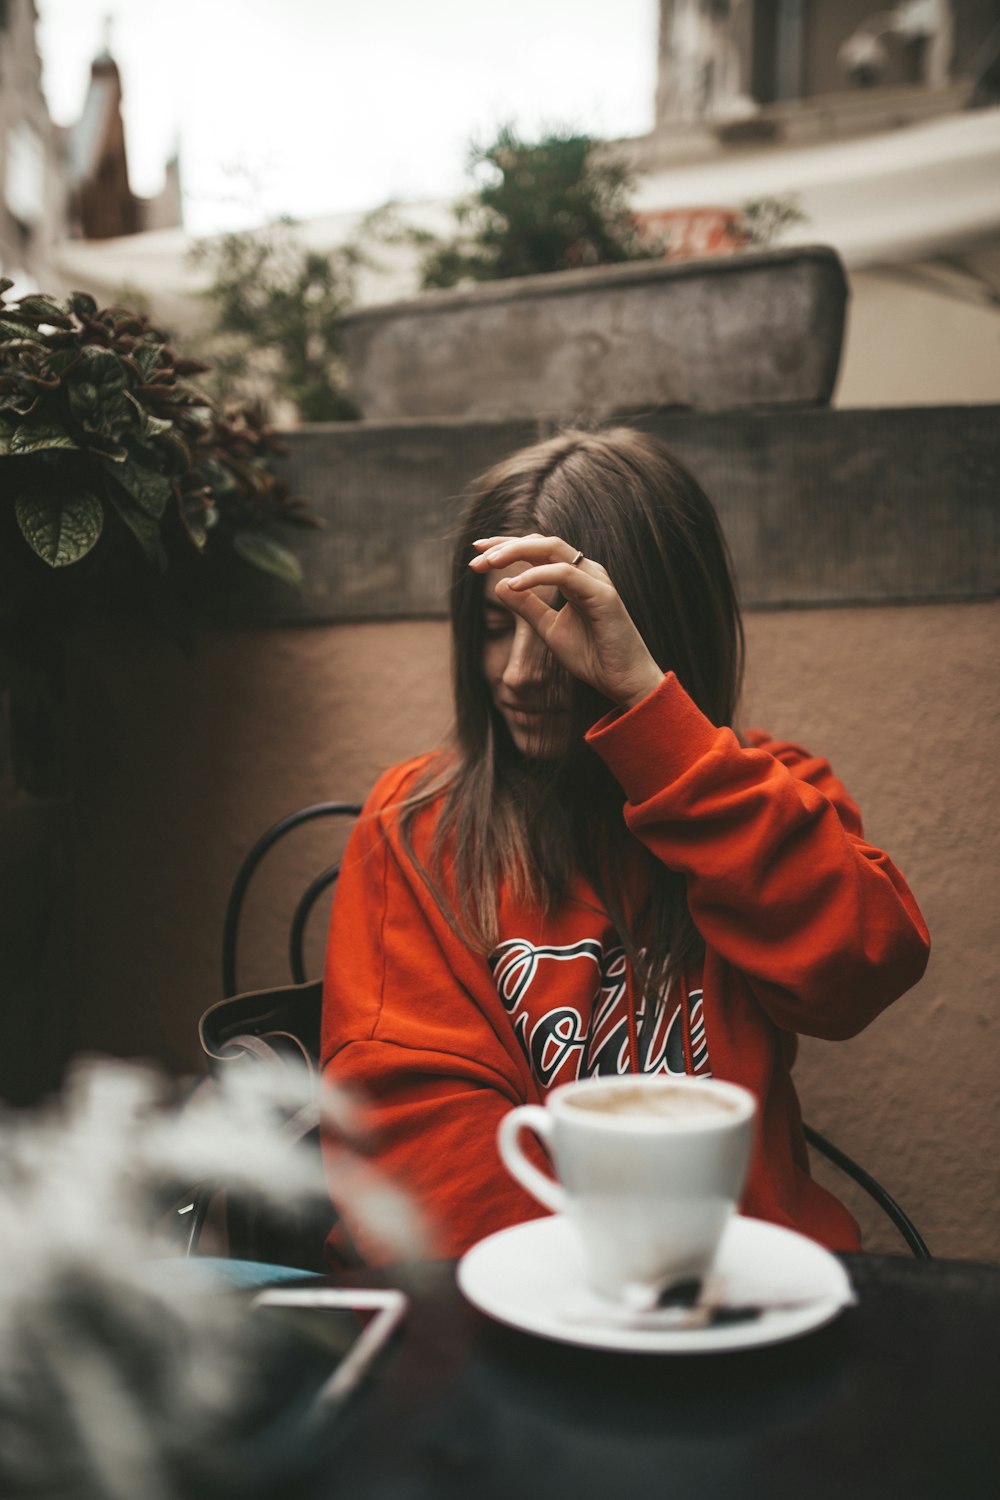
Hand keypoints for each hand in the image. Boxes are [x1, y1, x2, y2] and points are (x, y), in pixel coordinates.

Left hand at [469, 534, 663, 710]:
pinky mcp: (602, 595)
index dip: (506, 547)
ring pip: (552, 549)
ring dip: (517, 552)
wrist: (622, 681)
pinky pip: (565, 574)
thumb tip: (500, 585)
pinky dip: (537, 575)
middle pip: (541, 542)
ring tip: (489, 564)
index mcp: (574, 576)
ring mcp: (596, 579)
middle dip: (505, 545)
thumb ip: (527, 607)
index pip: (536, 549)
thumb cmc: (592, 656)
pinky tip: (514, 584)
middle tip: (476, 556)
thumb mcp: (548, 629)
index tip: (477, 552)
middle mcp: (586, 571)